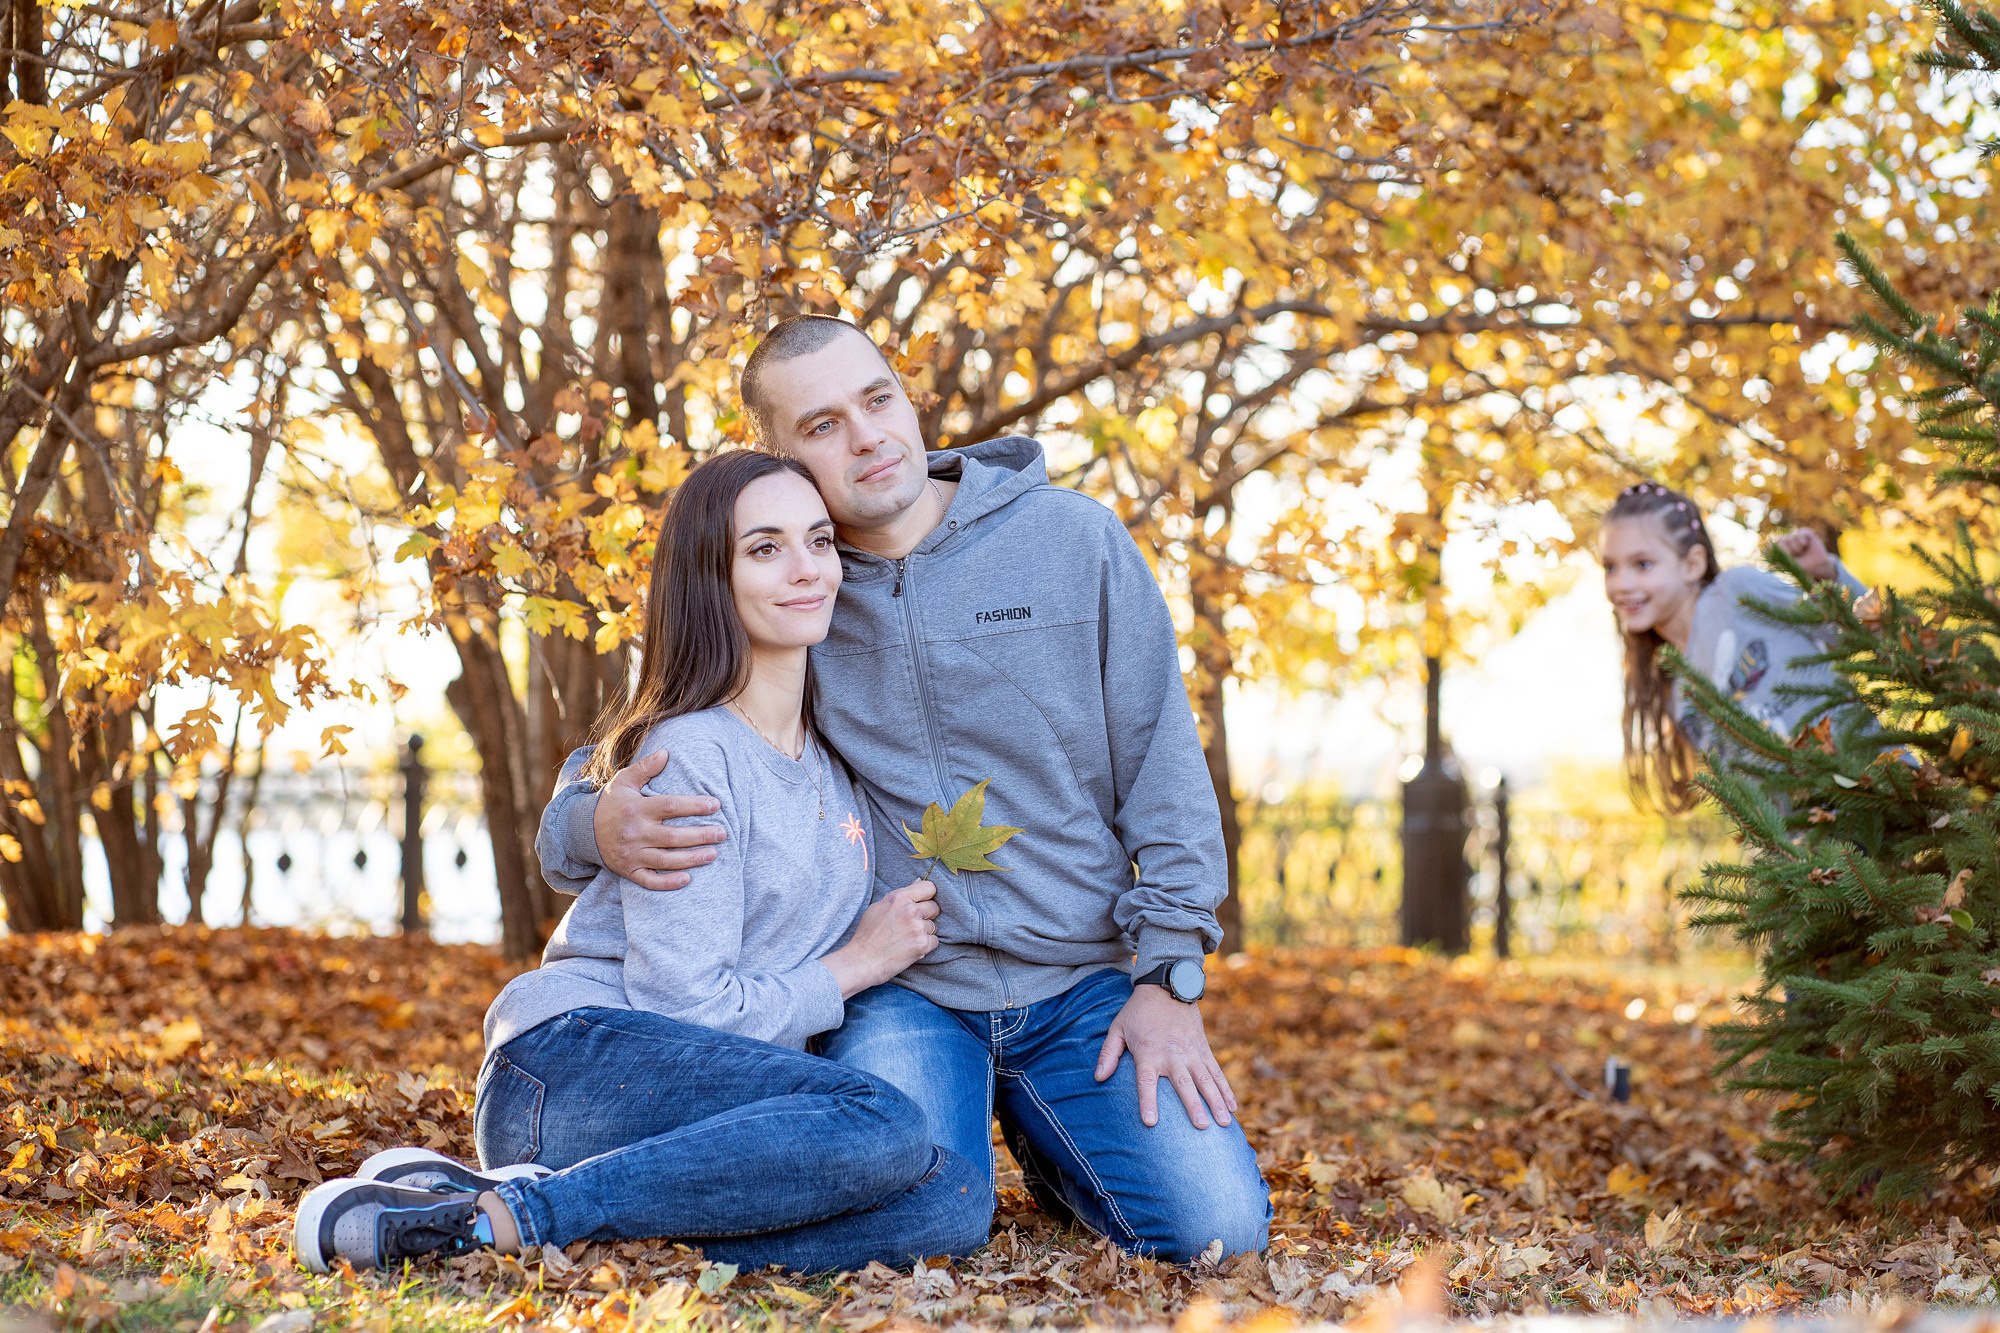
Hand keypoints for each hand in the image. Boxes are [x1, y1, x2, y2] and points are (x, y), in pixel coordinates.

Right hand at [596, 749, 726, 891]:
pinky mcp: (628, 871)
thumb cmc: (612, 804)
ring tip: (713, 854)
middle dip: (700, 836)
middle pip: (673, 837)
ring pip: (666, 861)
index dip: (695, 806)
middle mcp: (635, 833)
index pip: (671, 806)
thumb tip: (666, 752)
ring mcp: (631, 855)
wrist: (583, 831)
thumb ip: (645, 768)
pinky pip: (650, 881)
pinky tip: (687, 879)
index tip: (716, 805)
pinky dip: (668, 883)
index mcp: (637, 809)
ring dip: (691, 859)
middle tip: (723, 833)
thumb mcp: (624, 781)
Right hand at [822, 881, 939, 997]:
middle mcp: (910, 910)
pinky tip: (911, 947)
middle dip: (927, 915)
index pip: (929, 887)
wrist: (862, 960)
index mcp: (899, 897)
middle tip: (913, 924)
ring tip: (908, 938)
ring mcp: (917, 927)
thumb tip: (918, 881)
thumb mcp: (878, 907)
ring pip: (934, 926)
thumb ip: (901, 895)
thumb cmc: (867, 934)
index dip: (928, 895)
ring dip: (925, 932)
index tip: (924, 902)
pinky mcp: (922, 944)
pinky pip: (934, 941)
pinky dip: (926, 945)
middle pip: (934, 907)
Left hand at [1095, 984, 1236, 1129]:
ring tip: (1225, 1122)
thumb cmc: (1138, 1012)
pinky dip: (1226, 1089)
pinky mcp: (1203, 1049)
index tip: (1150, 1122)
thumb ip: (1108, 1053)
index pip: (1146, 1081)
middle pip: (1183, 1084)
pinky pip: (1216, 1072)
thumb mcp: (1118, 1028)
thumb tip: (1098, 1078)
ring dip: (1216, 1101)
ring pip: (1206, 1080)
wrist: (1166, 987)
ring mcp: (1191, 1052)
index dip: (1148, 1101)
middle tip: (1201, 1127)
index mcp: (1148, 1052)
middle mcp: (1172, 1054)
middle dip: (1193, 1105)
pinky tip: (1233, 1107)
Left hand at [1774, 530, 1838, 582]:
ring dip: (1797, 548)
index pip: (1772, 544)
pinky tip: (1806, 545)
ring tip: (1802, 552)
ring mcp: (1796, 536)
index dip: (1779, 551)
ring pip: (1791, 537)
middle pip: (1781, 540)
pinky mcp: (1806, 533)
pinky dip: (1802, 540)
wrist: (1817, 566)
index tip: (1785, 557)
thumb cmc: (1801, 566)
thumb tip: (1762, 549)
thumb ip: (1774, 557)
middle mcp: (1787, 540)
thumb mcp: (1786, 564)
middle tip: (1796, 556)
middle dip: (1788, 551)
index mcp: (1780, 547)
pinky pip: (1800, 532)